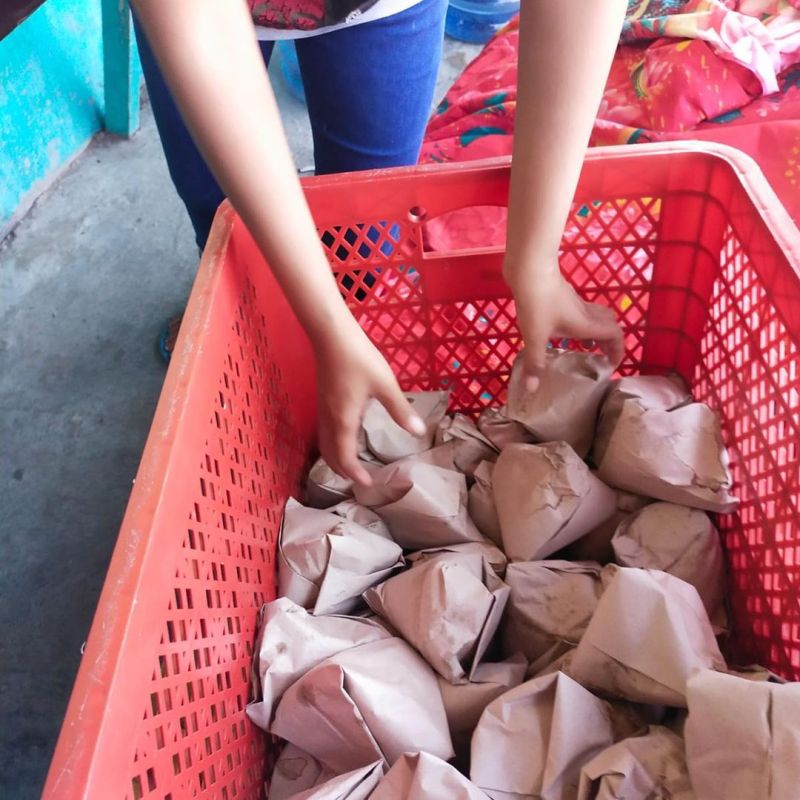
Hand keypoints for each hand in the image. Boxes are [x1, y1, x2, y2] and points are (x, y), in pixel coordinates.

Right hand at [313, 321, 424, 484]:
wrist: (332, 336)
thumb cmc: (359, 359)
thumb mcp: (385, 385)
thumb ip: (400, 410)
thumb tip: (418, 432)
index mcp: (344, 420)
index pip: (344, 458)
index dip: (354, 474)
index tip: (367, 483)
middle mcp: (330, 419)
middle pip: (330, 455)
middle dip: (343, 470)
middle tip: (360, 479)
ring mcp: (323, 410)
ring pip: (325, 443)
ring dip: (336, 458)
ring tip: (352, 464)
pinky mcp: (323, 400)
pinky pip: (325, 431)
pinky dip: (334, 444)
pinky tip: (346, 436)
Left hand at [507, 265, 623, 390]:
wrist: (529, 269)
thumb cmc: (537, 303)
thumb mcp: (534, 337)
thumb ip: (536, 362)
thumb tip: (533, 389)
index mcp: (586, 324)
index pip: (615, 335)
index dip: (618, 350)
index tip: (611, 364)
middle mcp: (586, 312)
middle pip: (609, 324)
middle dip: (608, 341)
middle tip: (599, 357)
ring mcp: (575, 301)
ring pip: (595, 316)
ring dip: (594, 331)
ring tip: (582, 346)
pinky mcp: (563, 294)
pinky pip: (580, 311)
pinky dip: (580, 323)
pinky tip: (562, 329)